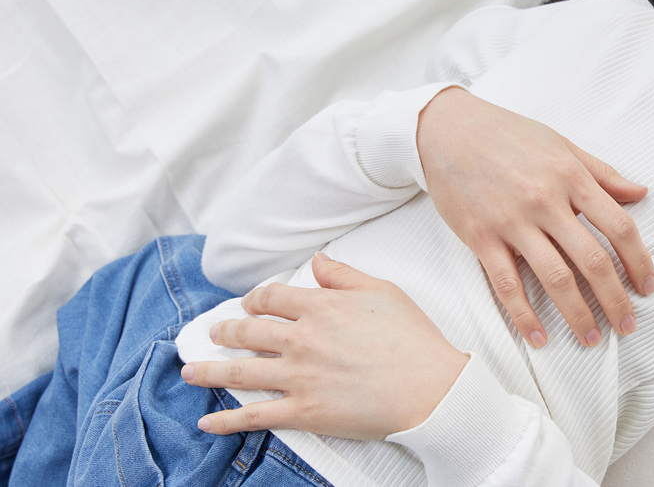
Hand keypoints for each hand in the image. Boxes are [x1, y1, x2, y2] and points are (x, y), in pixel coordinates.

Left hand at [182, 253, 467, 438]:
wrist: (429, 387)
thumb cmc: (413, 338)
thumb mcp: (383, 291)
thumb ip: (344, 275)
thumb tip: (318, 261)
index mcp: (321, 307)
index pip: (272, 297)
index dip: (256, 299)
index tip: (249, 303)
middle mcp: (302, 339)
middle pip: (248, 332)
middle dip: (225, 331)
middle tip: (214, 332)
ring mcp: (299, 377)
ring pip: (240, 373)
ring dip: (210, 371)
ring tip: (191, 371)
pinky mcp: (302, 412)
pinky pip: (254, 417)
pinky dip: (226, 422)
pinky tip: (206, 423)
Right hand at [416, 87, 653, 348]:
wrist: (448, 130)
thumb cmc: (509, 135)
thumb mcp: (561, 145)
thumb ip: (602, 173)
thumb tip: (640, 192)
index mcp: (571, 177)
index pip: (619, 226)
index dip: (639, 261)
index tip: (647, 286)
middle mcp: (546, 201)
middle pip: (592, 260)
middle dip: (615, 299)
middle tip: (627, 325)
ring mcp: (512, 222)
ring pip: (554, 279)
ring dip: (577, 315)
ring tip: (591, 338)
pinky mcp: (481, 237)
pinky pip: (506, 285)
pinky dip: (524, 316)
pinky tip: (538, 337)